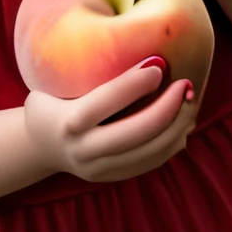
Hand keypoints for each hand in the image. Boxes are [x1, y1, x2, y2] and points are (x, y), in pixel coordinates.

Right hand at [23, 57, 199, 182]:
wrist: (41, 146)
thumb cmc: (54, 101)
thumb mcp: (54, 82)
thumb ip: (91, 69)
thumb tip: (150, 54)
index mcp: (66, 122)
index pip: (105, 102)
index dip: (134, 83)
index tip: (158, 66)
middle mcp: (82, 151)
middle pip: (136, 133)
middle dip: (167, 108)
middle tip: (185, 84)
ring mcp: (98, 169)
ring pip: (150, 152)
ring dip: (178, 126)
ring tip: (190, 101)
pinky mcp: (112, 177)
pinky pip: (152, 162)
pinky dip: (172, 141)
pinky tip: (183, 120)